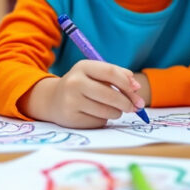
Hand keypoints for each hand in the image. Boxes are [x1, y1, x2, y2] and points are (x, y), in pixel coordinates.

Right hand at [25, 60, 142, 128]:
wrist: (53, 99)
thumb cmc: (82, 85)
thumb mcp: (95, 74)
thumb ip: (117, 75)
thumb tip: (136, 87)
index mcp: (82, 67)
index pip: (110, 72)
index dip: (127, 83)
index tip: (137, 91)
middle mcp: (74, 82)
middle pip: (111, 95)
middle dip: (128, 103)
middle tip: (135, 107)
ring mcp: (71, 101)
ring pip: (108, 111)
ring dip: (117, 112)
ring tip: (111, 109)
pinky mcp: (71, 118)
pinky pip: (99, 122)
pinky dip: (103, 120)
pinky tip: (95, 114)